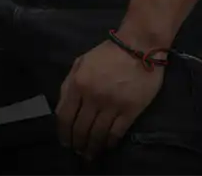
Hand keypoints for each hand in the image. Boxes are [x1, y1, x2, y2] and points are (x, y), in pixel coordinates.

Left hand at [55, 39, 164, 160]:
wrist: (138, 47)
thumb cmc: (107, 53)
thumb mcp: (80, 62)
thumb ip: (69, 83)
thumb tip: (63, 106)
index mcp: (78, 84)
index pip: (64, 115)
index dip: (63, 131)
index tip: (64, 140)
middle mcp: (92, 97)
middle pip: (80, 128)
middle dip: (76, 143)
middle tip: (77, 151)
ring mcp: (112, 105)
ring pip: (97, 134)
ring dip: (92, 147)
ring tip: (89, 154)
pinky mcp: (130, 111)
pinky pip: (116, 132)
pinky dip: (109, 142)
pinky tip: (106, 146)